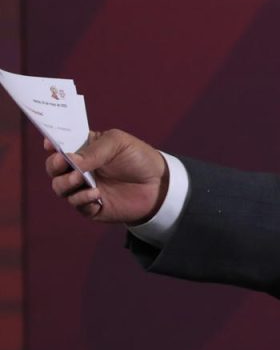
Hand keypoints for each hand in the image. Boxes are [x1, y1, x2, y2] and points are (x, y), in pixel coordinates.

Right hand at [45, 129, 168, 223]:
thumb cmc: (138, 157)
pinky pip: (77, 204)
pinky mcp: (91, 206)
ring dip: (66, 183)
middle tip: (63, 162)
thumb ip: (94, 150)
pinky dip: (82, 198)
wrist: (160, 183)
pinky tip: (96, 194)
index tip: (50, 143)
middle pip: (53, 168)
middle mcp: (80, 168)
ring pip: (60, 187)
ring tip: (80, 178)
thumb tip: (70, 159)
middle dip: (54, 165)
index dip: (51, 144)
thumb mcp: (118, 144)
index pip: (60, 145)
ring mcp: (83, 187)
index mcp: (83, 148)